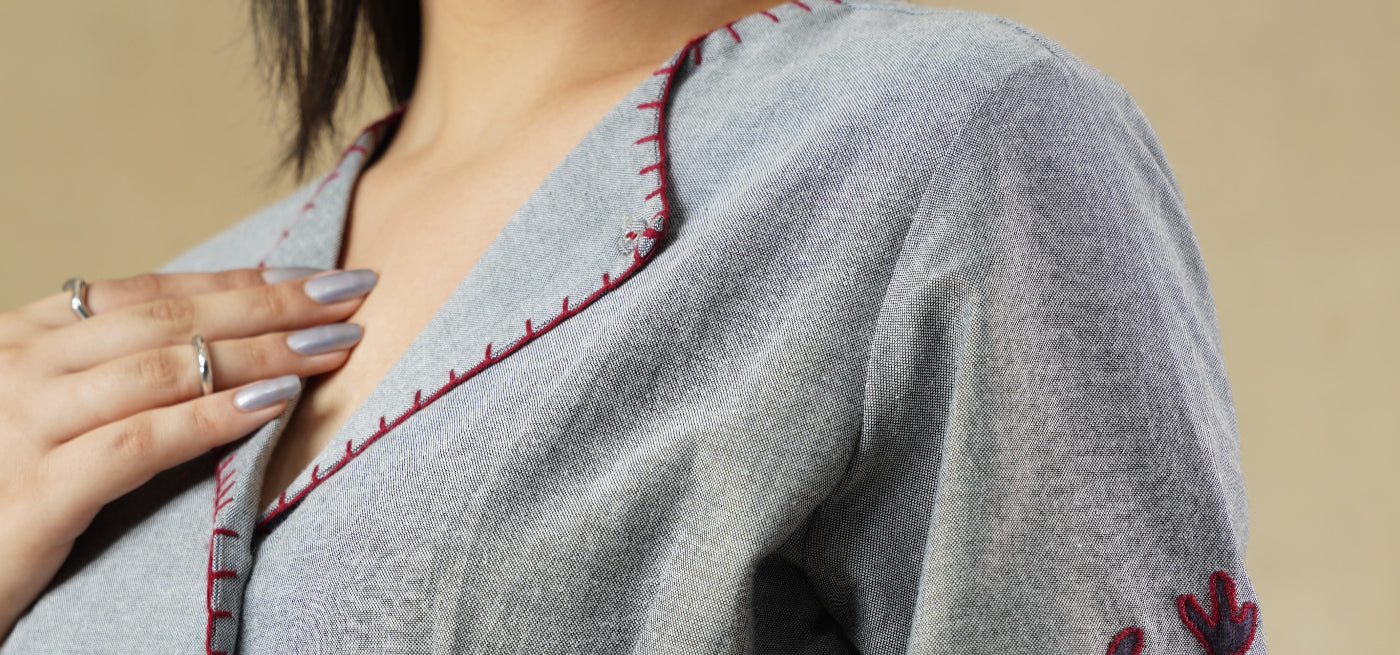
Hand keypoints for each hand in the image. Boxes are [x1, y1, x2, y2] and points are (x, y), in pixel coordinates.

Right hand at [0, 267, 376, 639]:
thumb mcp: (39, 415)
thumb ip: (102, 375)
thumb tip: (209, 346)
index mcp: (21, 340)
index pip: (149, 294)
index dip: (237, 281)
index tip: (310, 276)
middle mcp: (19, 369)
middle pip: (170, 321)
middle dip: (271, 303)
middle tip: (350, 292)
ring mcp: (23, 428)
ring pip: (166, 371)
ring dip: (264, 352)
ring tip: (336, 344)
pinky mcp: (35, 495)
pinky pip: (140, 443)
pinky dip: (213, 419)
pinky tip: (275, 406)